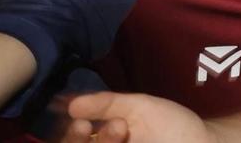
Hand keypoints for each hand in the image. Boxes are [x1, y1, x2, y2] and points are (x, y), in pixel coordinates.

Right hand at [63, 89, 212, 141]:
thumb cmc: (173, 127)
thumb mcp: (139, 108)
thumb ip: (106, 104)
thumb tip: (69, 102)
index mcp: (102, 141)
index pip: (72, 141)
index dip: (67, 133)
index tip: (74, 117)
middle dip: (74, 140)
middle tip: (83, 124)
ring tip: (120, 127)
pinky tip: (123, 139)